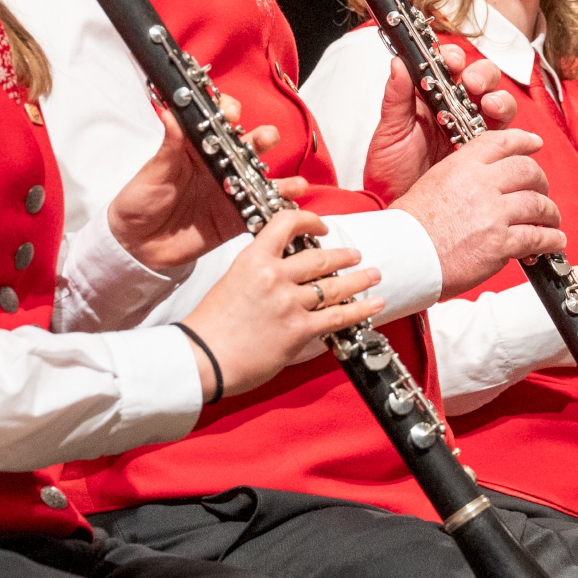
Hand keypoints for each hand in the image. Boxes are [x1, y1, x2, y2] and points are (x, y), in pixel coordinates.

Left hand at [109, 93, 295, 272]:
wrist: (135, 245)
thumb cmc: (140, 202)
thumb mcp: (153, 172)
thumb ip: (168, 146)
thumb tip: (170, 113)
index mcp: (197, 148)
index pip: (218, 122)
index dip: (228, 113)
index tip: (231, 114)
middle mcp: (218, 167)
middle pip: (248, 147)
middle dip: (262, 140)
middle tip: (266, 139)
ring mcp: (230, 192)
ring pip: (261, 179)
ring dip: (280, 179)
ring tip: (295, 183)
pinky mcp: (234, 218)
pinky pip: (261, 211)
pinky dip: (279, 208)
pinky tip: (293, 205)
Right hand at [179, 209, 384, 395]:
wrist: (202, 358)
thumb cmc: (211, 325)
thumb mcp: (232, 282)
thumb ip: (258, 273)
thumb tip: (282, 274)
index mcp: (253, 258)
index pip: (287, 224)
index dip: (310, 220)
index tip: (321, 227)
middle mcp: (274, 275)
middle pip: (319, 258)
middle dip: (343, 256)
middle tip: (355, 255)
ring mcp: (289, 302)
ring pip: (334, 285)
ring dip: (358, 279)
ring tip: (373, 275)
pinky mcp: (299, 329)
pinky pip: (338, 316)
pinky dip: (360, 309)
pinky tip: (374, 304)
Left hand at [360, 48, 520, 206]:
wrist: (401, 213)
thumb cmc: (390, 174)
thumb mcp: (389, 134)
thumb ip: (396, 99)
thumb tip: (397, 63)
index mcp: (430, 99)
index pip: (448, 68)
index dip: (453, 58)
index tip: (450, 60)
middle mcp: (455, 111)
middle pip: (481, 80)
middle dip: (482, 75)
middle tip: (474, 84)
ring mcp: (473, 131)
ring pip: (498, 103)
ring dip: (499, 99)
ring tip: (491, 106)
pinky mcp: (487, 154)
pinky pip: (506, 137)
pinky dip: (509, 129)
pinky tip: (500, 128)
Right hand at [392, 130, 564, 293]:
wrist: (403, 257)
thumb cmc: (410, 227)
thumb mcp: (431, 183)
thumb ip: (461, 176)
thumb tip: (482, 180)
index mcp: (462, 166)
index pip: (502, 142)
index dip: (524, 141)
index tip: (534, 144)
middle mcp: (481, 185)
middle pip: (528, 171)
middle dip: (541, 181)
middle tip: (542, 190)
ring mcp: (493, 214)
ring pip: (538, 204)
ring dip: (549, 213)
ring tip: (551, 220)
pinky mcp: (500, 243)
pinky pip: (537, 238)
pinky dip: (551, 240)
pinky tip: (554, 241)